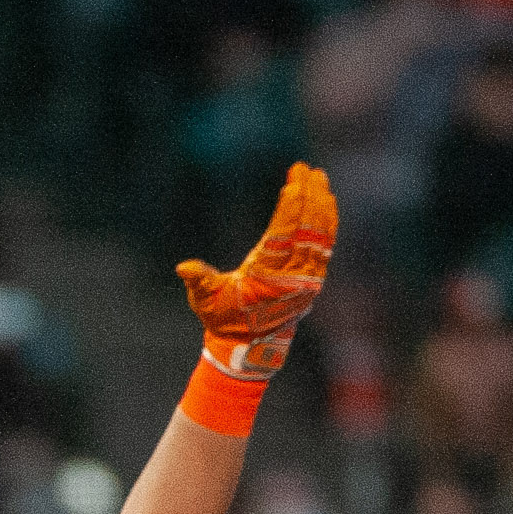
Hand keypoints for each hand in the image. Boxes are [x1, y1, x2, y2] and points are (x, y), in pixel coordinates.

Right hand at [176, 162, 335, 378]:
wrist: (250, 344)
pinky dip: (327, 221)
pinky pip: (325, 245)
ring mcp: (307, 277)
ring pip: (319, 235)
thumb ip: (198, 281)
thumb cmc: (224, 318)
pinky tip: (326, 200)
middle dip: (308, 197)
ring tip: (319, 177)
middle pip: (306, 230)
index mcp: (266, 276)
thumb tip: (185, 268)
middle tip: (307, 170)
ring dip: (320, 204)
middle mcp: (292, 276)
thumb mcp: (206, 301)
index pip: (283, 236)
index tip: (295, 183)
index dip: (290, 209)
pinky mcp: (313, 277)